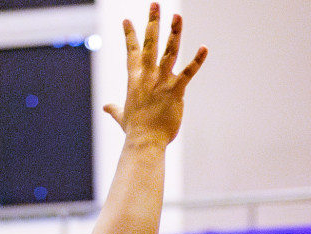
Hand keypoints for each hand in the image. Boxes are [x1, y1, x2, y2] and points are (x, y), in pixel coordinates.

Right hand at [103, 4, 206, 146]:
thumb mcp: (122, 116)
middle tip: (155, 4)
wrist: (144, 143)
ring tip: (177, 15)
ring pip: (169, 52)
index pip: (131, 52)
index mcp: (134, 79)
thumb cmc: (134, 131)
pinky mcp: (175, 91)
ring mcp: (161, 82)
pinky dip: (197, 60)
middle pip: (150, 43)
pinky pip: (188, 72)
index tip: (126, 20)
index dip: (129, 35)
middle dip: (152, 22)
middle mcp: (147, 76)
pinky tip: (204, 47)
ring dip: (174, 32)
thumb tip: (105, 107)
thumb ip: (114, 109)